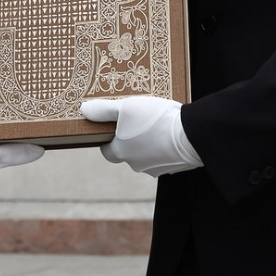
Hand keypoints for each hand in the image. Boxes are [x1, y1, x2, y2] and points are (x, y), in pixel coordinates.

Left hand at [79, 96, 201, 177]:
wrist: (192, 135)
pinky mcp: (175, 167)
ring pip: (148, 154)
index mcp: (122, 153)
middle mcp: (137, 165)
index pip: (107, 150)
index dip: (108, 138)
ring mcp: (158, 168)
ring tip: (158, 122)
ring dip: (150, 142)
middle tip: (138, 119)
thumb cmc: (154, 120)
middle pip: (128, 152)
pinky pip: (166, 156)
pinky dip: (166, 145)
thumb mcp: (125, 107)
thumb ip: (103, 110)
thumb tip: (83, 111)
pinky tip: (173, 130)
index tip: (114, 126)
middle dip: (132, 138)